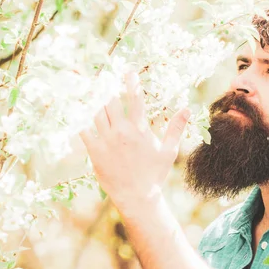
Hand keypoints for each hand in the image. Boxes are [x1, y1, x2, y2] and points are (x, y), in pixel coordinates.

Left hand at [79, 72, 190, 209]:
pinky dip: (83, 121)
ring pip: (96, 113)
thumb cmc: (154, 174)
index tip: (128, 71)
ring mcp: (106, 141)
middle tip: (107, 86)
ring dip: (97, 105)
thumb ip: (176, 128)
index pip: (135, 99)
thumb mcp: (169, 151)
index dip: (131, 82)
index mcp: (139, 129)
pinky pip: (84, 130)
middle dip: (110, 93)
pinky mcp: (94, 152)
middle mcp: (121, 132)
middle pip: (111, 102)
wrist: (137, 197)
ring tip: (97, 100)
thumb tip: (187, 109)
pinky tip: (82, 116)